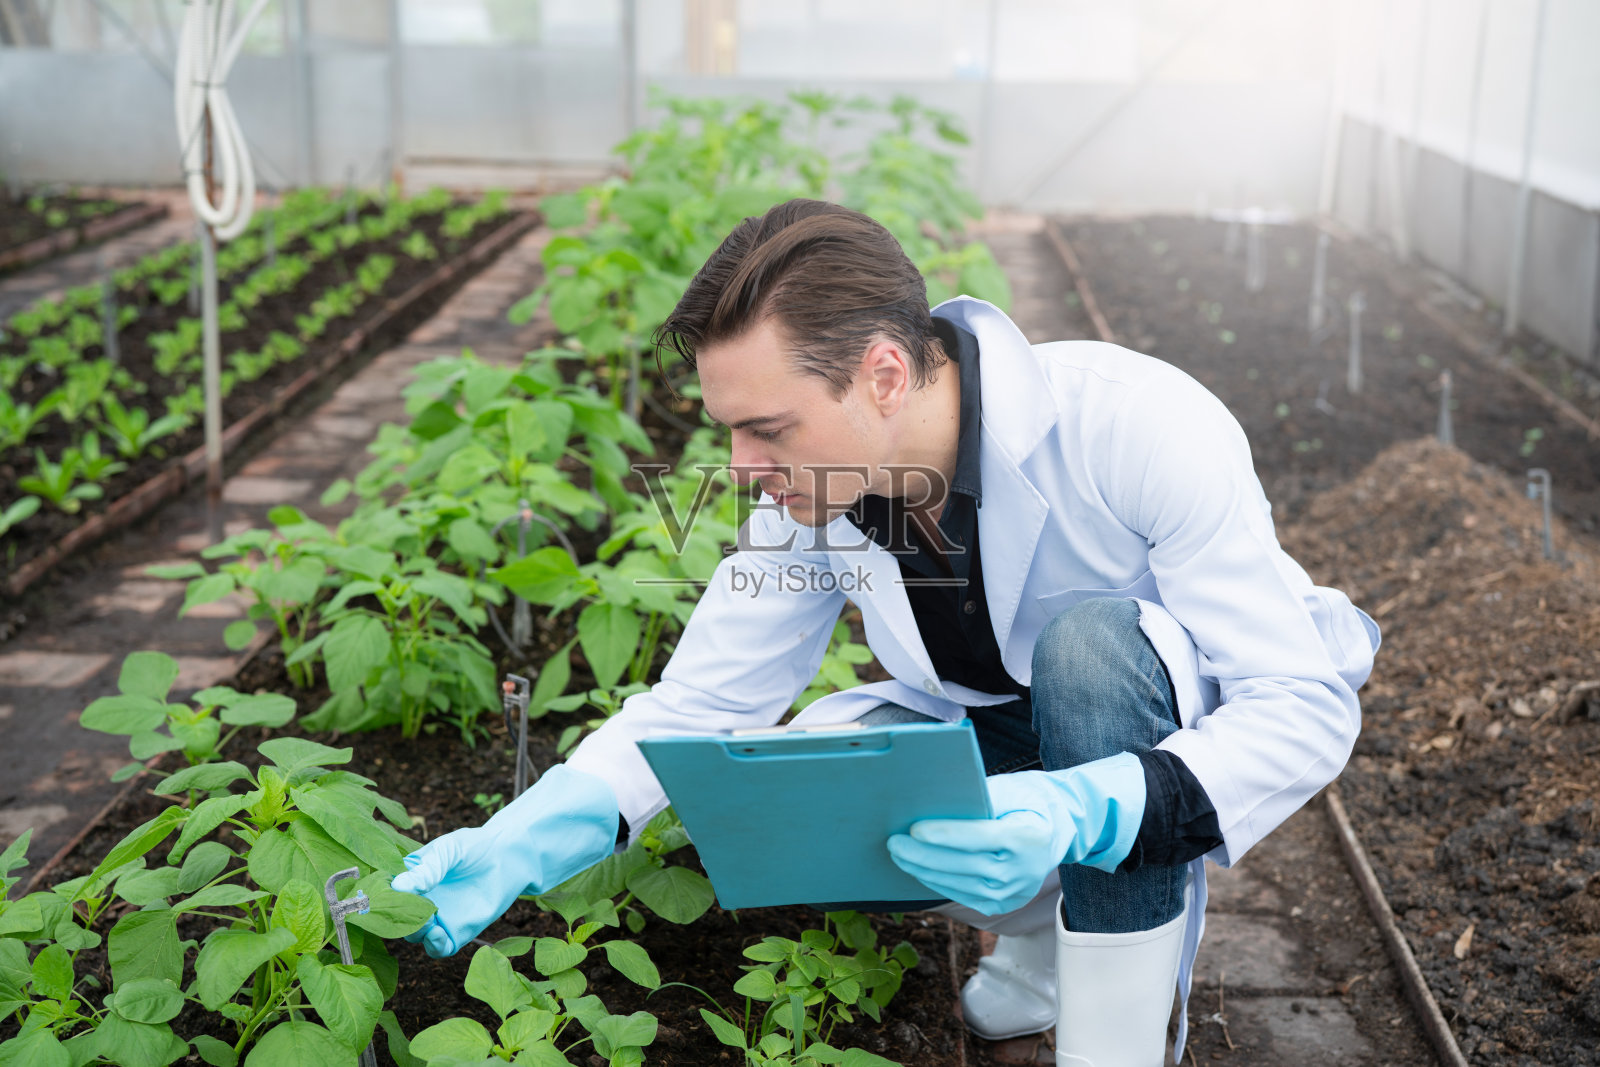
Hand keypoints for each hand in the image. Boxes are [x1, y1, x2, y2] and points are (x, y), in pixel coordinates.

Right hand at [391, 764, 618, 956]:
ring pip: (414, 935)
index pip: (385, 892)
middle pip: (395, 918)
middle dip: (394, 918)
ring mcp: (436, 919)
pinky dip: (433, 945)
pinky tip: (438, 932)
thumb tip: (398, 886)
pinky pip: (438, 948)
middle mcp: (418, 902)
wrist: (508, 857)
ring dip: (414, 931)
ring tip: (426, 918)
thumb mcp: (448, 850)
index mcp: (409, 879)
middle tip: (402, 911)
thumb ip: (427, 868)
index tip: (373, 898)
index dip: (377, 897)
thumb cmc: (475, 847)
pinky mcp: (456, 932)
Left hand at [886, 752, 1145, 914]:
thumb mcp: (1007, 790)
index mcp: (1030, 838)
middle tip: (894, 843)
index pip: (980, 837)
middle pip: (965, 866)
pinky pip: (963, 894)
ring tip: (899, 855)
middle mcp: (1025, 871)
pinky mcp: (1002, 904)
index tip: (914, 828)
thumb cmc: (1025, 801)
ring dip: (924, 871)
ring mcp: (1015, 893)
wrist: (1057, 830)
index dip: (945, 835)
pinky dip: (937, 881)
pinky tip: (918, 868)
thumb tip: (928, 805)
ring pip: (960, 884)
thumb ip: (974, 799)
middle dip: (924, 855)